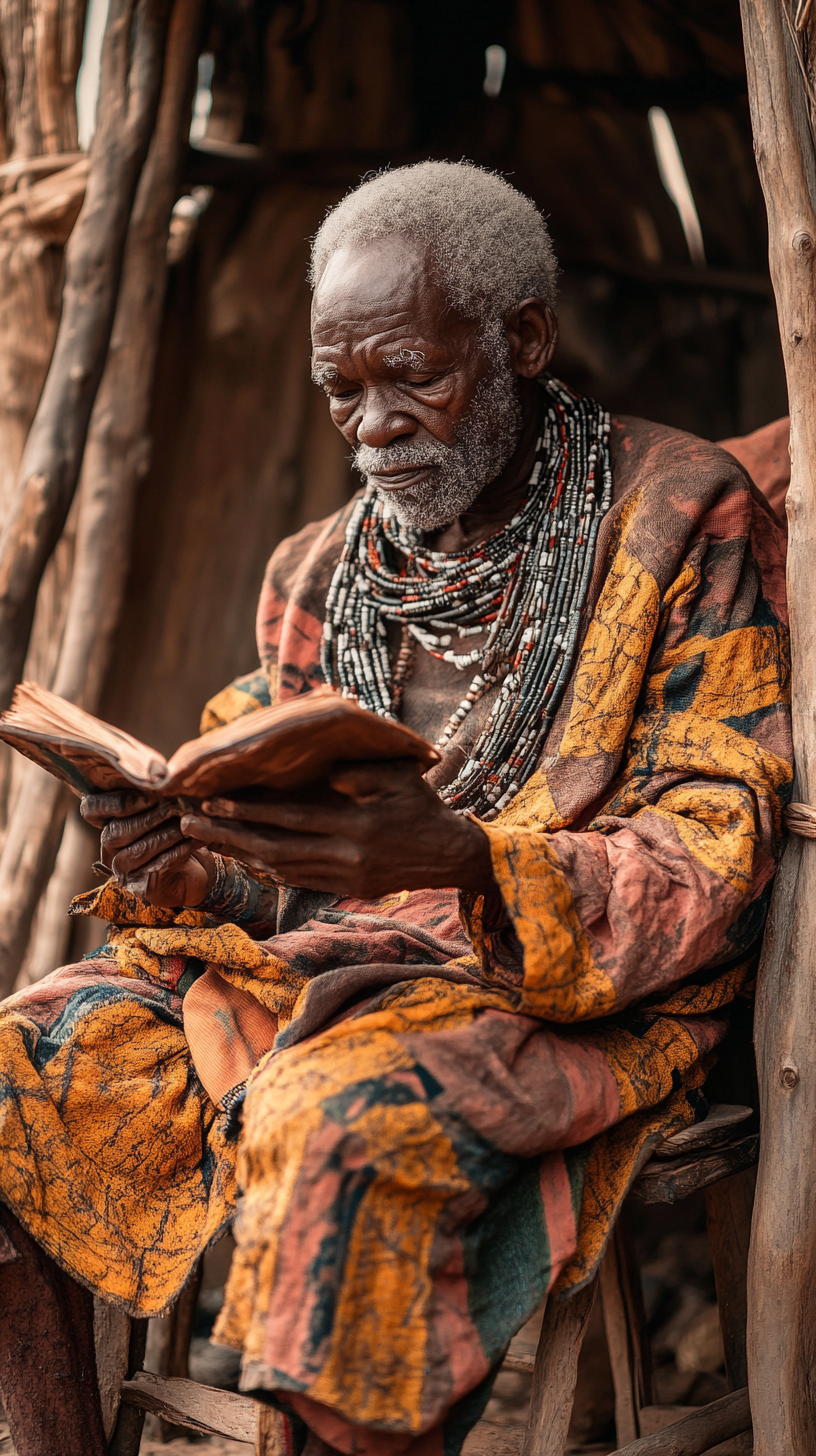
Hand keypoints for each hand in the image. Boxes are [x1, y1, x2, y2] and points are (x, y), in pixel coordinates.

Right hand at [80, 790, 215, 907]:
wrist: (198, 867)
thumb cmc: (178, 829)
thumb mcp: (166, 805)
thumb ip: (157, 792)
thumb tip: (165, 775)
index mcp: (109, 822)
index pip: (92, 809)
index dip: (115, 802)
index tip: (148, 794)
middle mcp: (109, 848)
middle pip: (114, 832)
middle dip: (147, 818)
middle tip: (174, 806)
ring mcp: (122, 871)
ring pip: (135, 852)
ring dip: (163, 836)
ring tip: (187, 824)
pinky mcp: (141, 888)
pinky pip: (154, 869)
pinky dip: (175, 854)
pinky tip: (192, 842)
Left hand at [179, 759, 495, 899]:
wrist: (450, 853)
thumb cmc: (422, 804)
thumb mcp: (398, 775)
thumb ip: (358, 772)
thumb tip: (321, 773)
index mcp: (357, 824)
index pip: (291, 817)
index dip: (249, 810)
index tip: (213, 801)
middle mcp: (347, 856)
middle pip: (275, 848)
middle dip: (229, 836)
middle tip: (191, 824)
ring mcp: (345, 877)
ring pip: (281, 868)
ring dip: (240, 854)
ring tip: (206, 839)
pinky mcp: (346, 889)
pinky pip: (297, 879)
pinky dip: (266, 867)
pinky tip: (243, 855)